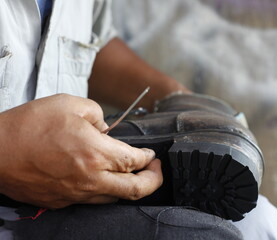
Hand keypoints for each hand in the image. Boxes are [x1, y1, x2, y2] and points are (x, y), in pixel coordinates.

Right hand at [0, 94, 162, 207]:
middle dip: (153, 181)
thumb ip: (97, 114)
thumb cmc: (30, 125)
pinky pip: (93, 200)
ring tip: (133, 174)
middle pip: (135, 189)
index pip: (134, 160)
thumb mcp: (70, 104)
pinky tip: (103, 178)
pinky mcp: (62, 201)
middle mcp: (90, 178)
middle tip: (156, 171)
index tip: (151, 155)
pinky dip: (106, 191)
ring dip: (130, 187)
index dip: (148, 158)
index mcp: (95, 152)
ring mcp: (76, 193)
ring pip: (115, 198)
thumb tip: (106, 129)